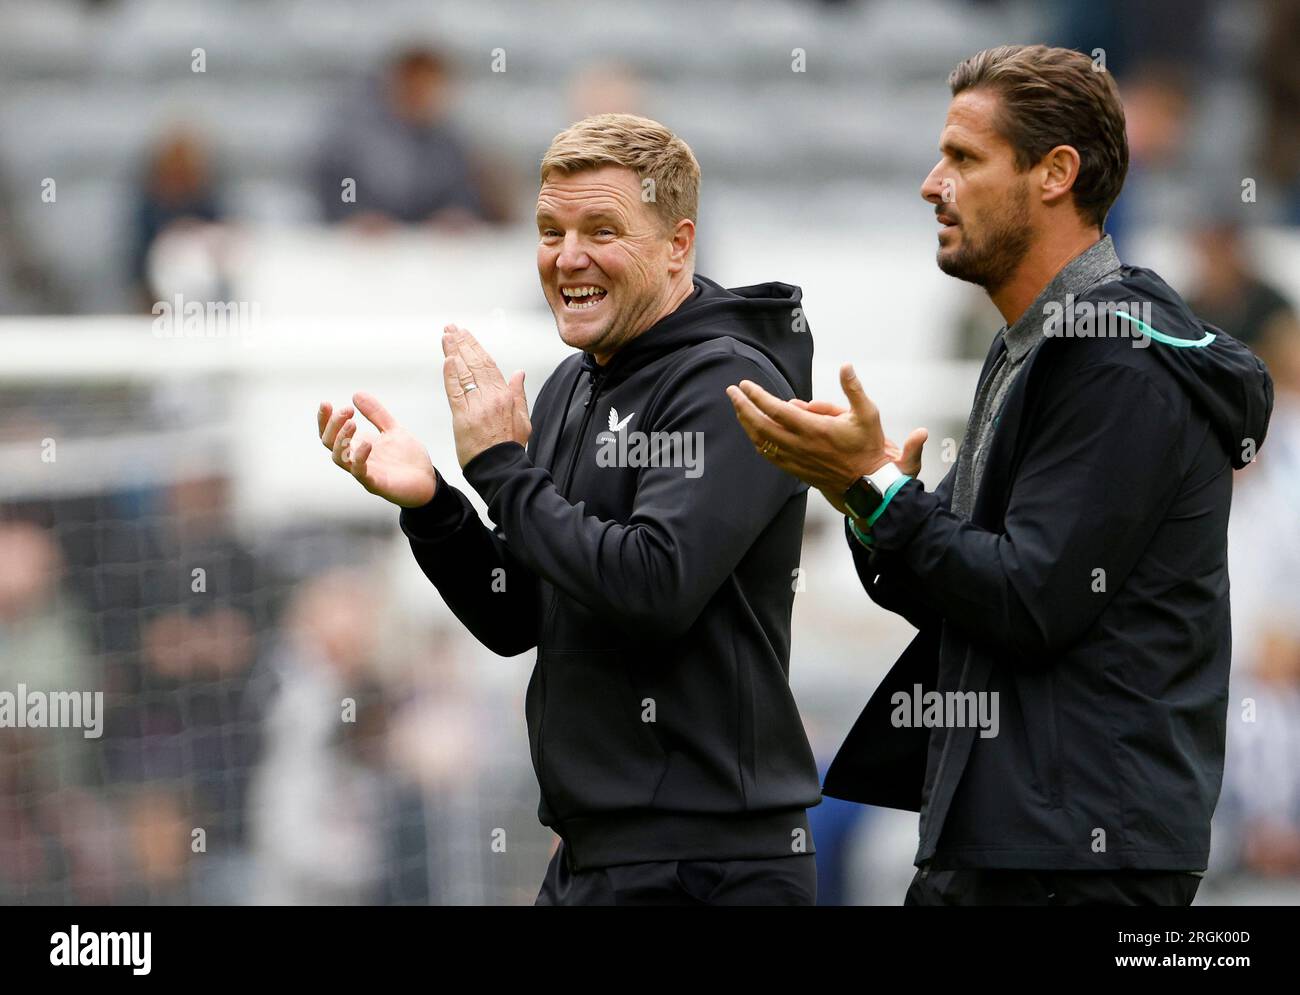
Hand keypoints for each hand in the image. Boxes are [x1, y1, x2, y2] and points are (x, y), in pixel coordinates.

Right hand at [318, 393, 436, 507]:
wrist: (427, 481)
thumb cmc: (408, 458)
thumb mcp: (393, 429)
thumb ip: (376, 414)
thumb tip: (356, 394)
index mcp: (357, 446)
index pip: (330, 433)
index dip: (324, 419)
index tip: (326, 403)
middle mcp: (355, 459)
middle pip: (330, 443)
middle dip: (333, 425)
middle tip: (346, 410)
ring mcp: (364, 472)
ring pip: (339, 459)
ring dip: (342, 440)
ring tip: (352, 423)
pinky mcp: (376, 484)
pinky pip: (360, 473)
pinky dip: (359, 459)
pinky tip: (366, 444)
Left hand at [441, 324, 530, 466]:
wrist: (501, 468)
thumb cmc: (510, 447)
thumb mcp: (523, 419)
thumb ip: (519, 394)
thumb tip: (519, 373)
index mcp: (506, 396)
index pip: (488, 364)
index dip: (476, 347)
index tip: (466, 334)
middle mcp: (492, 397)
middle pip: (474, 363)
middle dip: (461, 343)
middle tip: (451, 328)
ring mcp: (477, 406)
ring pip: (464, 372)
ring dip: (453, 352)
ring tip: (445, 336)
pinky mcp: (463, 417)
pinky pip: (455, 391)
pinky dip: (451, 374)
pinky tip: (447, 360)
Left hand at [727, 364, 925, 514]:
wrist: (867, 484)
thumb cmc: (868, 447)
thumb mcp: (867, 414)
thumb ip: (853, 389)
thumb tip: (846, 367)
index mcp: (814, 429)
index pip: (776, 410)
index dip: (757, 396)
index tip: (745, 385)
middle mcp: (800, 445)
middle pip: (760, 425)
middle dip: (742, 407)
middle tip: (731, 392)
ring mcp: (795, 459)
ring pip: (761, 441)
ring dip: (746, 423)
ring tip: (738, 408)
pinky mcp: (795, 469)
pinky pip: (769, 455)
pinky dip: (757, 441)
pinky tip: (753, 432)